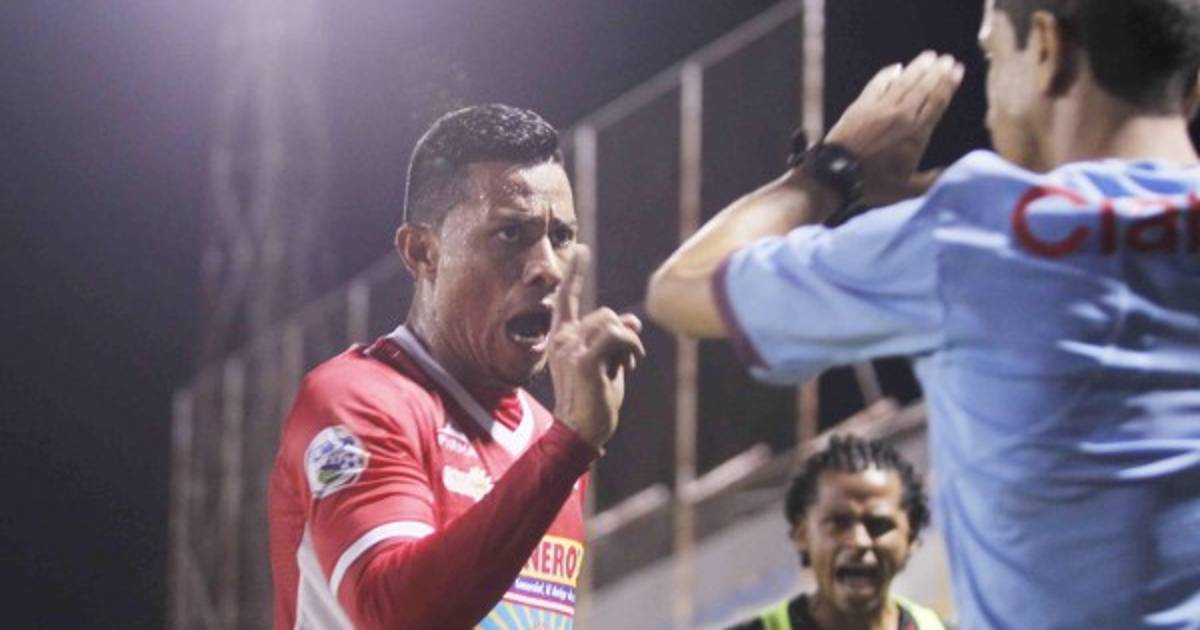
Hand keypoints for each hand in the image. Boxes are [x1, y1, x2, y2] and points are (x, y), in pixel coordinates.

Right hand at [548, 246, 645, 448]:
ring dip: (629, 343)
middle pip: (604, 313)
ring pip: (612, 322)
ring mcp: (570, 348)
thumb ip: (616, 339)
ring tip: (627, 365)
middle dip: (622, 335)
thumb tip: (633, 319)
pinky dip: (630, 347)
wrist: (580, 431)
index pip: (566, 299)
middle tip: (626, 362)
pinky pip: (616, 335)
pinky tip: (630, 365)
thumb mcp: (609, 363)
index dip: (575, 274)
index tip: (582, 249)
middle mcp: (561, 339)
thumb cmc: (595, 399)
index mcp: (561, 338)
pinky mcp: (584, 359)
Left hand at [824, 51, 963, 205]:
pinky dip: (887, 74)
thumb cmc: (873, 185)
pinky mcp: (861, 105)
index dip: (948, 84)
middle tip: (947, 58)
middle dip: (937, 71)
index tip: (957, 70)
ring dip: (917, 68)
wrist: (837, 175)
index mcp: (916, 133)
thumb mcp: (908, 189)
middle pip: (923, 87)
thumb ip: (932, 179)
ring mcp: (880, 107)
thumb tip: (952, 173)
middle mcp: (901, 115)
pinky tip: (896, 67)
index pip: (937, 102)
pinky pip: (878, 84)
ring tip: (929, 56)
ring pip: (903, 82)